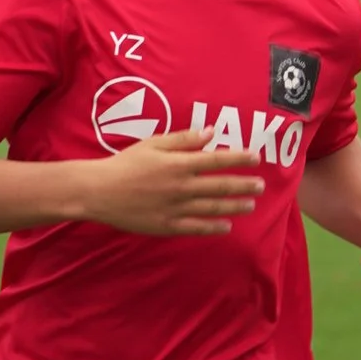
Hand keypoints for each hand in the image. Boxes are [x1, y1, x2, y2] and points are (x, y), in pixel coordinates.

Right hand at [80, 125, 264, 236]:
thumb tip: (211, 132)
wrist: (99, 191)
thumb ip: (184, 139)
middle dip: (243, 185)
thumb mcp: (153, 144)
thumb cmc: (125, 164)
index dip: (239, 158)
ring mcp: (175, 208)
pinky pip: (196, 227)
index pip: (217, 160)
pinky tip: (226, 226)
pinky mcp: (167, 225)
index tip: (256, 158)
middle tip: (261, 185)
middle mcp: (181, 186)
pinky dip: (213, 227)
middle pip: (220, 186)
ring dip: (234, 206)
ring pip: (212, 208)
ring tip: (250, 205)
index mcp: (178, 164)